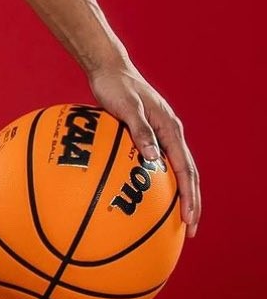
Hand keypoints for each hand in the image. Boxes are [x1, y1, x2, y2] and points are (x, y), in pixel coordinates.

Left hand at [87, 63, 200, 238]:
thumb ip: (140, 130)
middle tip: (188, 230)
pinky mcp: (146, 134)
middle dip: (190, 203)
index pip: (186, 170)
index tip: (189, 219)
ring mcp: (159, 134)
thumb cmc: (116, 85)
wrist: (108, 68)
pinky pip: (155, 162)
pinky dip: (157, 181)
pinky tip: (145, 195)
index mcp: (170, 128)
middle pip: (187, 175)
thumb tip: (153, 158)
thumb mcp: (127, 106)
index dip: (190, 196)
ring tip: (173, 219)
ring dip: (177, 195)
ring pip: (174, 170)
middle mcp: (169, 133)